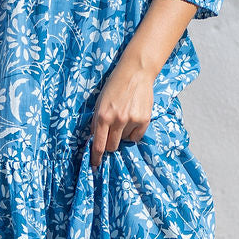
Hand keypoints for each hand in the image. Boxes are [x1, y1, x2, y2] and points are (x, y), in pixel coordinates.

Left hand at [89, 54, 154, 168]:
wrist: (135, 73)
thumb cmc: (114, 86)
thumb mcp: (99, 102)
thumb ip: (97, 122)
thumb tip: (96, 140)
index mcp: (102, 116)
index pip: (98, 145)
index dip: (96, 157)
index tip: (95, 165)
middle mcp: (117, 120)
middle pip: (112, 147)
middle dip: (110, 145)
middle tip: (111, 135)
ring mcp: (131, 120)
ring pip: (124, 140)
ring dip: (122, 135)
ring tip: (123, 118)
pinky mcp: (144, 120)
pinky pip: (136, 137)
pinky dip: (133, 133)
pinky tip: (132, 119)